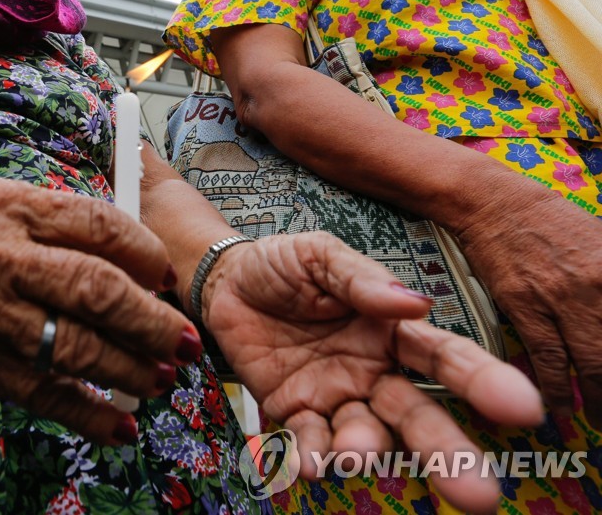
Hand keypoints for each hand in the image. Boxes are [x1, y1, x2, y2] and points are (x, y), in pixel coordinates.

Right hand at [0, 178, 201, 445]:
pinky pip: (43, 396)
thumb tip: (135, 254)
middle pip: (94, 291)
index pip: (96, 224)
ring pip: (76, 350)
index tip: (164, 272)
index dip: (144, 251)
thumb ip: (60, 218)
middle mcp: (1, 261)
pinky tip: (122, 427)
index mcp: (11, 209)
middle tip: (185, 340)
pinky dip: (88, 416)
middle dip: (151, 320)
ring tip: (164, 377)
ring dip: (130, 370)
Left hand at [204, 231, 542, 514]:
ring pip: (364, 434)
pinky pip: (307, 441)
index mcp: (390, 330)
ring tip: (357, 455)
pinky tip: (312, 465)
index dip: (481, 380)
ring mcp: (334, 396)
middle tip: (476, 491)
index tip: (521, 407)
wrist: (225, 281)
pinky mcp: (293, 411)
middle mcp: (371, 370)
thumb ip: (360, 278)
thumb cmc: (281, 264)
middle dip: (445, 450)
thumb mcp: (319, 254)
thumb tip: (412, 303)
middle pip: (415, 414)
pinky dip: (311, 456)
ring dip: (365, 450)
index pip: (443, 357)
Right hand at [455, 181, 601, 425]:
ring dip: (599, 402)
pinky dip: (556, 389)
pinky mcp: (524, 304)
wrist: (495, 202)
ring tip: (600, 420)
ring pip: (593, 365)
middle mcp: (600, 285)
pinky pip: (548, 358)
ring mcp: (561, 297)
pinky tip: (559, 406)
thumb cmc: (553, 222)